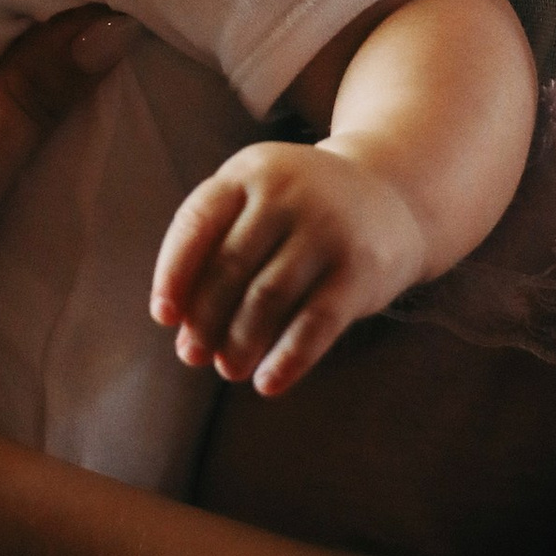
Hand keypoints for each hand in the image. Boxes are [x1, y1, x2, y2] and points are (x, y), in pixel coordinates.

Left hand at [151, 139, 429, 394]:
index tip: (163, 317)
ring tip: (228, 369)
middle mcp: (287, 193)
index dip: (174, 274)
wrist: (392, 196)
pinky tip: (267, 384)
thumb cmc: (300, 215)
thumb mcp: (259, 205)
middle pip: (230, 266)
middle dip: (204, 318)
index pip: (197, 222)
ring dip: (240, 342)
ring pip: (267, 297)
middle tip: (193, 355)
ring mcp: (327, 229)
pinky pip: (315, 322)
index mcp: (250, 172)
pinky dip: (287, 359)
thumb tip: (184, 334)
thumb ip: (218, 253)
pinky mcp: (360, 269)